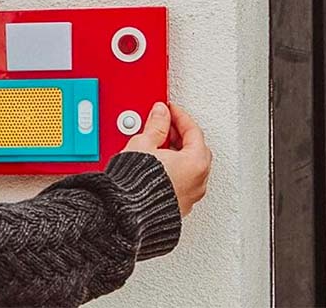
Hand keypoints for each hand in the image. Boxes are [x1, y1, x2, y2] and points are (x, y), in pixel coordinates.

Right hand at [122, 102, 211, 216]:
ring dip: (179, 154)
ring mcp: (191, 195)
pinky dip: (176, 171)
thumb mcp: (144, 144)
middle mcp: (198, 180)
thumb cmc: (137, 185)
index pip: (193, 131)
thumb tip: (160, 113)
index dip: (179, 116)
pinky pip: (184, 182)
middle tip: (165, 126)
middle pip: (197, 148)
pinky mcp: (180, 206)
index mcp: (195, 162)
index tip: (169, 110)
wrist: (127, 215)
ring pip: (192, 167)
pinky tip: (160, 167)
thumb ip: (155, 126)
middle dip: (181, 135)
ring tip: (159, 146)